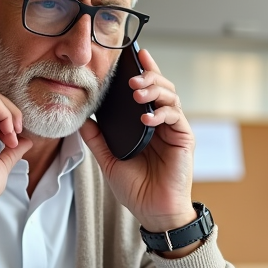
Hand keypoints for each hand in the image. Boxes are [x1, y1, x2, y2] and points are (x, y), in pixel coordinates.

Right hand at [0, 94, 32, 217]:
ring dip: (11, 117)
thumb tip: (25, 141)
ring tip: (11, 140)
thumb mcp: (0, 163)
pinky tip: (9, 134)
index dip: (5, 123)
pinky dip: (8, 115)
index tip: (12, 142)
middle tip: (14, 140)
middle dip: (10, 119)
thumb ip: (10, 149)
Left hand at [80, 48, 198, 249]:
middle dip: (148, 77)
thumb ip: (97, 140)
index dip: (144, 71)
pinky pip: (175, 117)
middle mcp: (162, 123)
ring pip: (171, 96)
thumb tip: (83, 120)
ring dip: (154, 90)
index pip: (147, 91)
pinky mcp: (184, 139)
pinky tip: (147, 117)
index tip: (136, 55)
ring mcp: (174, 130)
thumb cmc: (135, 189)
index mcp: (146, 125)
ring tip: (136, 92)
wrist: (152, 212)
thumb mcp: (109, 161)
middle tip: (130, 78)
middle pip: (161, 87)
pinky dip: (161, 113)